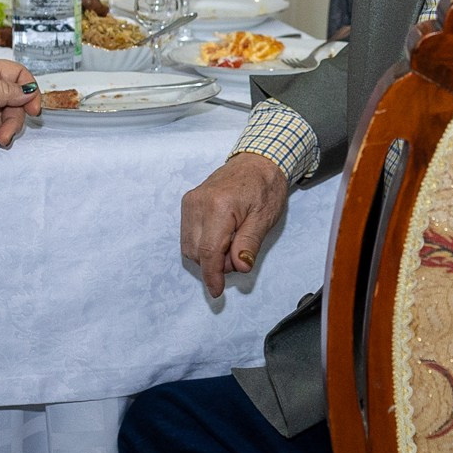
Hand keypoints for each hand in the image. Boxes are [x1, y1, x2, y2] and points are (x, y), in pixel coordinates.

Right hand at [180, 152, 289, 295]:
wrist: (257, 161)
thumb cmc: (264, 186)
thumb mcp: (264, 218)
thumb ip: (249, 244)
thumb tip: (239, 266)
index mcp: (219, 206)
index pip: (209, 251)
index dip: (212, 275)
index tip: (216, 291)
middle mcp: (198, 203)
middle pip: (197, 252)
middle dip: (217, 263)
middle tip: (240, 252)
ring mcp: (190, 202)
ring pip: (189, 246)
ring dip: (209, 255)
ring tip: (232, 241)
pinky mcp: (188, 203)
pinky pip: (188, 235)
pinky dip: (203, 244)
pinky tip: (221, 235)